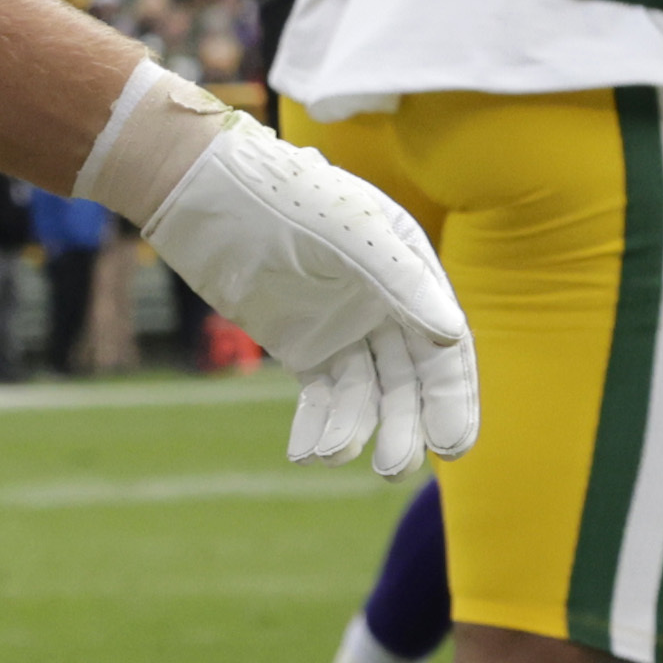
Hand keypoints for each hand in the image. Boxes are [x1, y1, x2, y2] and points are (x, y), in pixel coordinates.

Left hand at [136, 110, 479, 480]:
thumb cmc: (289, 198)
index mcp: (413, 274)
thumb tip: (451, 336)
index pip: (444, 348)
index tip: (452, 445)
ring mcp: (345, 329)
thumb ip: (402, 282)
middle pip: (408, 381)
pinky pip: (322, 397)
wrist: (209, 195)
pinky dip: (318, 426)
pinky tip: (306, 452)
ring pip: (364, 395)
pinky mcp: (304, 347)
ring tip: (332, 454)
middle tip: (397, 467)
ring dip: (355, 430)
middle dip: (406, 425)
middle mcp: (387, 306)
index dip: (453, 398)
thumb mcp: (353, 233)